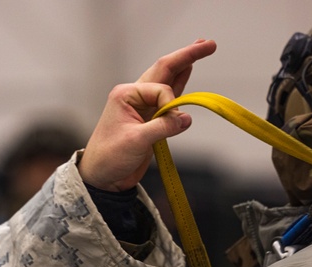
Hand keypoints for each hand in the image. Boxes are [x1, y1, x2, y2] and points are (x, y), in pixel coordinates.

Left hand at [78, 39, 216, 191]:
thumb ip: (161, 128)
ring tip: (202, 48)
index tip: (172, 124)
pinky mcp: (151, 119)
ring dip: (184, 65)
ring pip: (167, 81)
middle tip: (208, 44)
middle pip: (164, 71)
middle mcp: (134, 95)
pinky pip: (168, 97)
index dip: (171, 104)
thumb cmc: (109, 157)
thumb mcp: (135, 141)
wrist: (102, 177)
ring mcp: (142, 106)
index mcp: (125, 94)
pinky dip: (180, 84)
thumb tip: (186, 118)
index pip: (159, 89)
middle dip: (186, 57)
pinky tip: (188, 70)